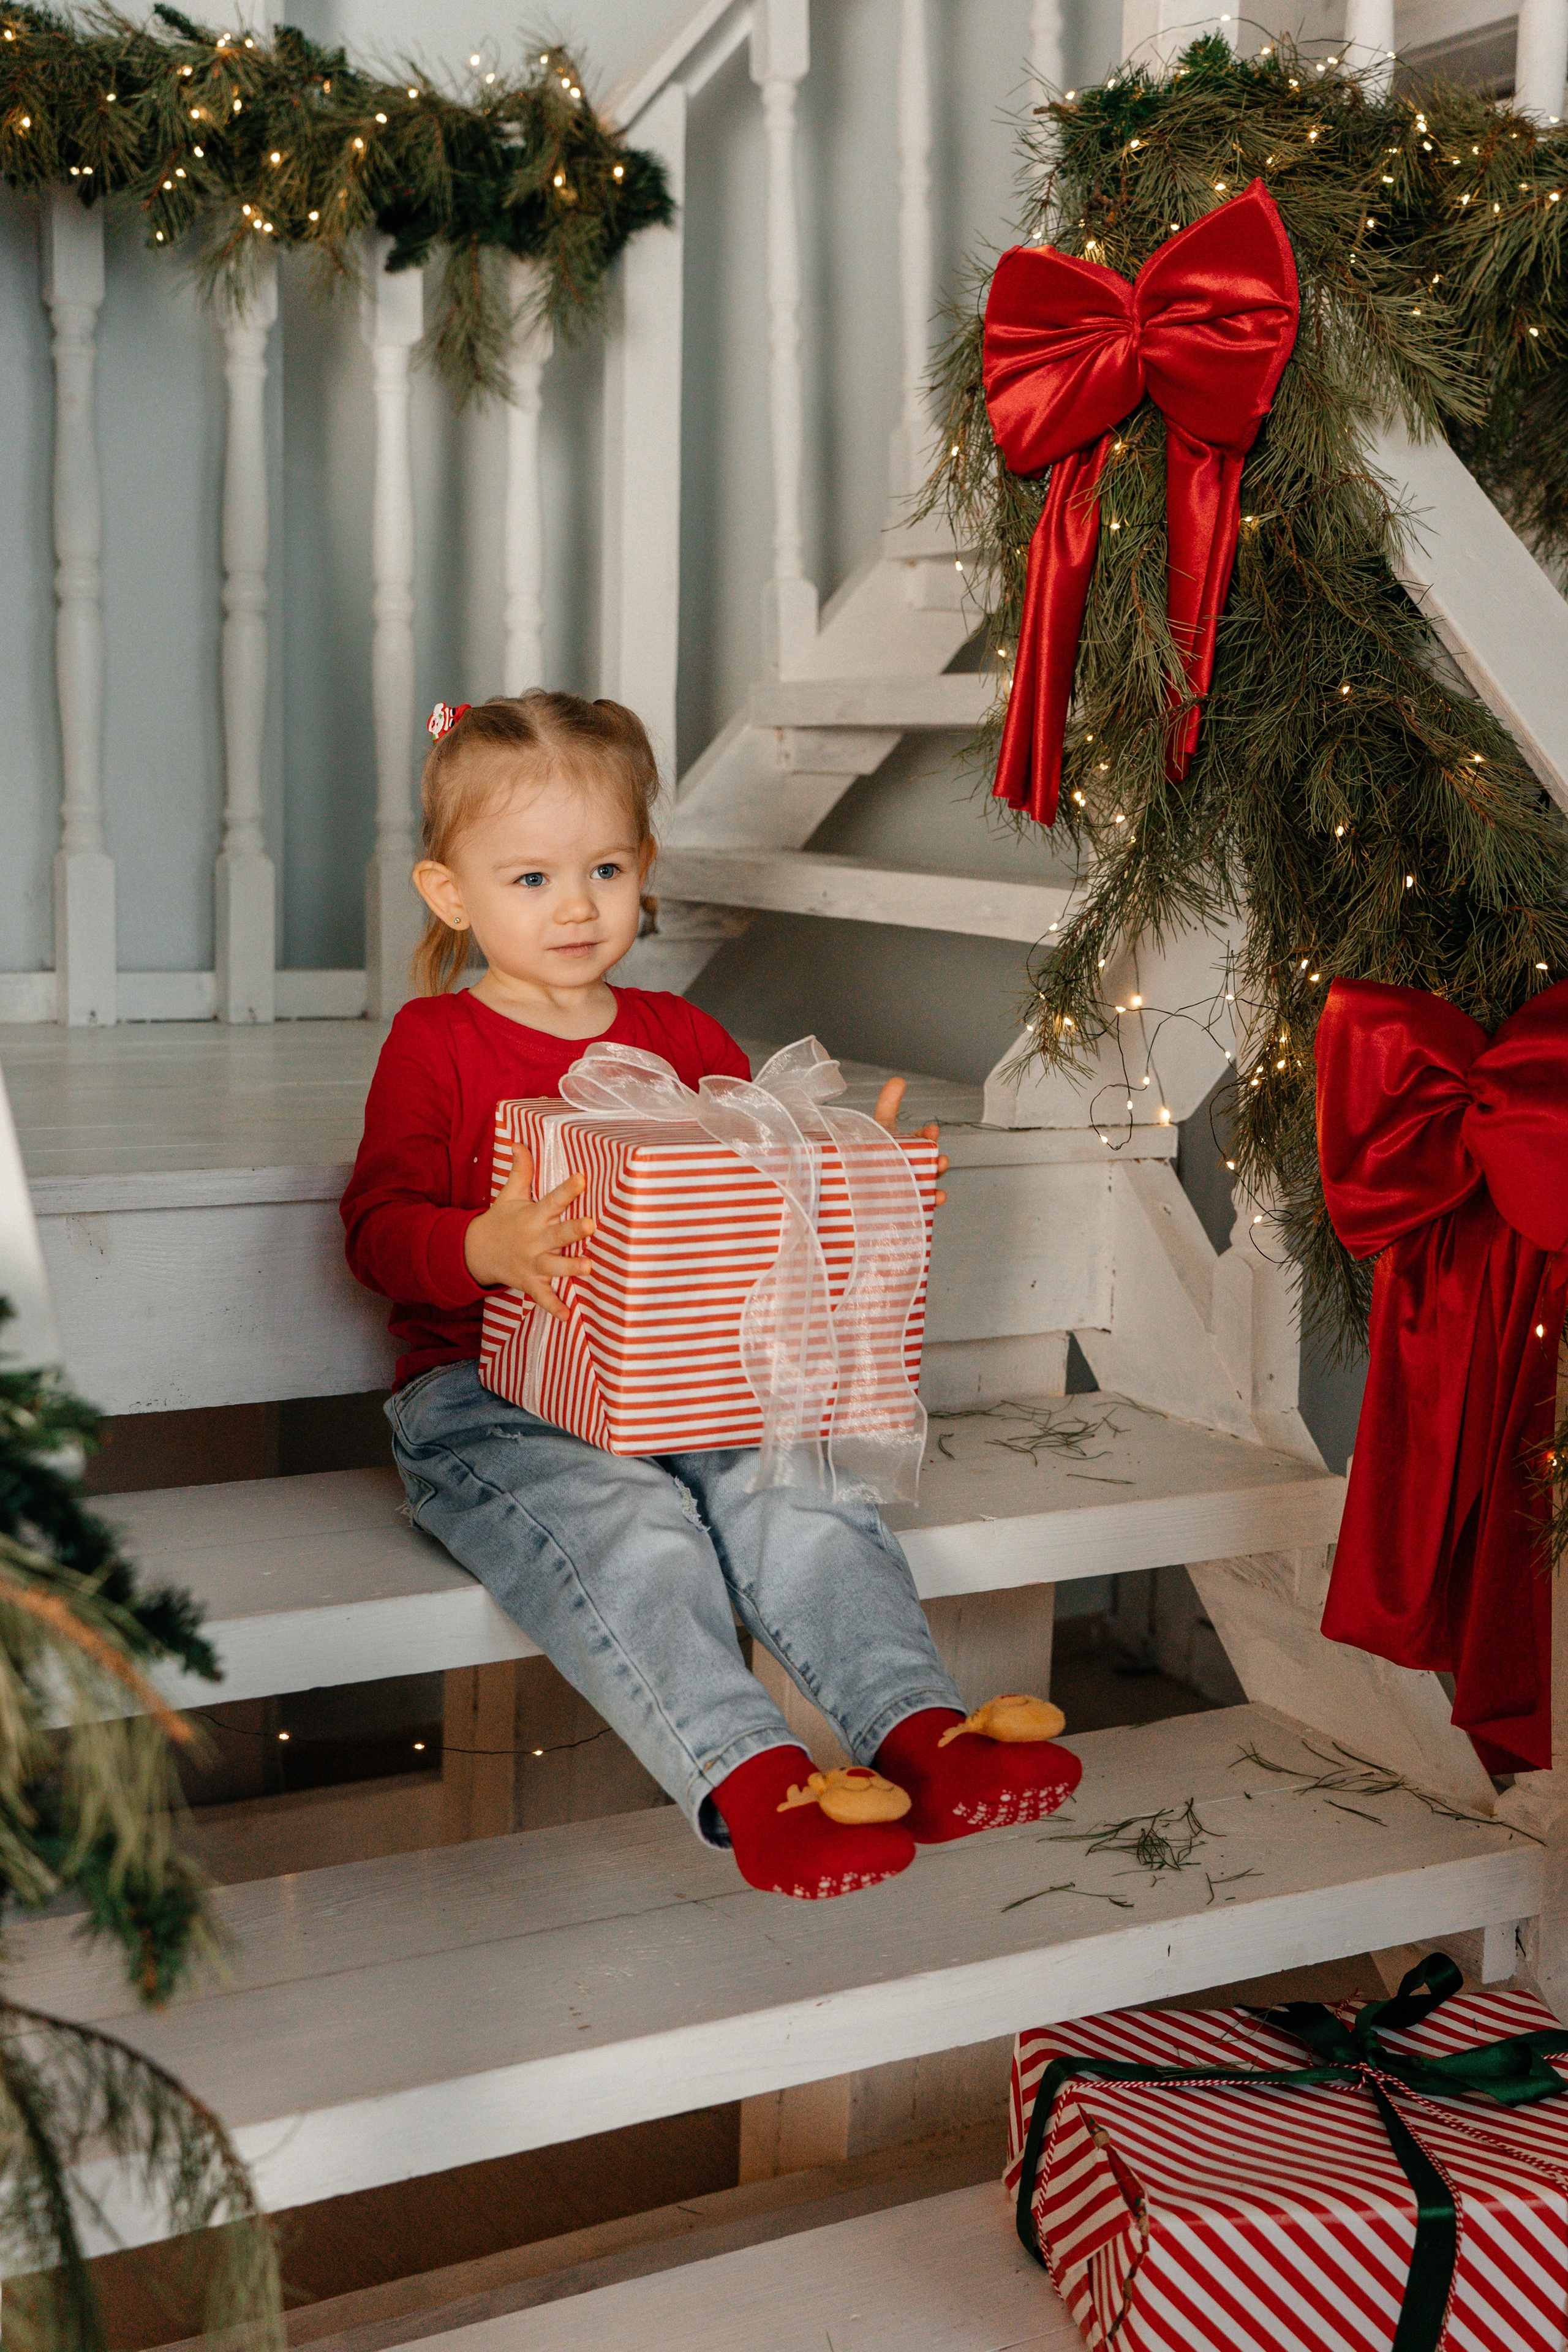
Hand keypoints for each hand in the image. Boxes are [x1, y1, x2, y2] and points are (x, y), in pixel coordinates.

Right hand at [463, 1148, 594, 1316]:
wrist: (475, 1252)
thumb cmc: (501, 1220)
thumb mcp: (509, 1195)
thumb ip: (521, 1170)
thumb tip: (519, 1141)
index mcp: (533, 1216)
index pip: (553, 1199)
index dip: (567, 1189)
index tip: (582, 1178)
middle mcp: (534, 1239)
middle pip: (557, 1234)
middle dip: (573, 1230)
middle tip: (591, 1224)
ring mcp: (531, 1262)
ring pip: (553, 1266)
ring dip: (569, 1268)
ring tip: (589, 1268)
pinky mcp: (528, 1282)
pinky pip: (542, 1296)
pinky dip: (553, 1307)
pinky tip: (567, 1316)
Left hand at [872, 1076, 947, 1206]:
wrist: (856, 1184)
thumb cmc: (870, 1152)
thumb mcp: (879, 1128)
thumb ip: (888, 1104)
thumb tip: (899, 1080)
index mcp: (907, 1146)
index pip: (921, 1139)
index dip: (928, 1135)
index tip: (932, 1131)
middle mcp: (913, 1165)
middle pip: (929, 1163)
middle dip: (938, 1160)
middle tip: (939, 1159)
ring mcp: (912, 1184)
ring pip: (929, 1182)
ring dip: (936, 1180)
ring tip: (936, 1179)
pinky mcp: (908, 1201)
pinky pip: (923, 1202)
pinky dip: (932, 1201)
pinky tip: (935, 1199)